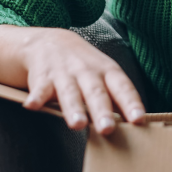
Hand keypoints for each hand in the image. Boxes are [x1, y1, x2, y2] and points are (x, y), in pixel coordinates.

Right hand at [0, 25, 145, 134]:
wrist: (50, 42)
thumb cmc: (86, 67)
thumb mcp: (105, 76)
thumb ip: (117, 99)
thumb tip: (137, 126)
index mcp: (107, 72)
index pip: (122, 88)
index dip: (131, 103)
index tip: (139, 120)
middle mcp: (87, 72)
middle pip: (96, 92)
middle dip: (101, 111)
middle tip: (107, 128)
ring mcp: (64, 74)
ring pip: (70, 92)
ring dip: (73, 108)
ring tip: (77, 124)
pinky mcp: (42, 78)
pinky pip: (39, 88)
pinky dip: (36, 97)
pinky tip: (32, 106)